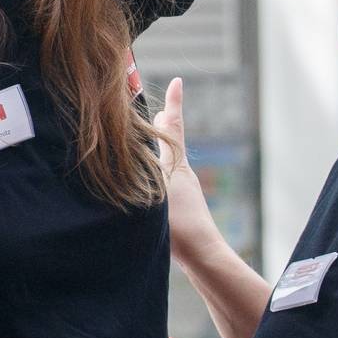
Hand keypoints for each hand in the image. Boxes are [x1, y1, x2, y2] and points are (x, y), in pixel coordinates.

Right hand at [160, 78, 219, 255]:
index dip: (174, 104)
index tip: (178, 82)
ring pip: (167, 163)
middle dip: (163, 125)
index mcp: (174, 166)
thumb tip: (135, 145)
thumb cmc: (179, 224)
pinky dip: (156, 173)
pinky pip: (165, 182)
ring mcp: (182, 193)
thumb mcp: (156, 190)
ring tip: (149, 142)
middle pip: (170, 143)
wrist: (202, 255)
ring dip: (158, 150)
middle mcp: (180, 175)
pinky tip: (148, 183)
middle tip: (160, 109)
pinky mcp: (180, 211)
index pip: (173, 128)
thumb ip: (143, 168)